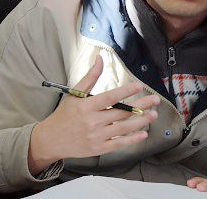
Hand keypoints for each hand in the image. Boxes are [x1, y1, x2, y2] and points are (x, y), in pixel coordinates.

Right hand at [28, 55, 159, 174]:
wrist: (51, 139)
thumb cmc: (64, 114)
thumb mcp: (74, 93)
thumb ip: (90, 77)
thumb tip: (100, 58)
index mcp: (86, 106)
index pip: (110, 97)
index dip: (126, 91)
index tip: (140, 86)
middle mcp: (92, 121)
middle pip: (121, 112)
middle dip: (141, 105)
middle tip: (155, 99)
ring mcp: (96, 136)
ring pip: (123, 128)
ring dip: (141, 121)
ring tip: (153, 114)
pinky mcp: (98, 148)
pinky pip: (119, 143)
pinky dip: (132, 139)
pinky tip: (143, 133)